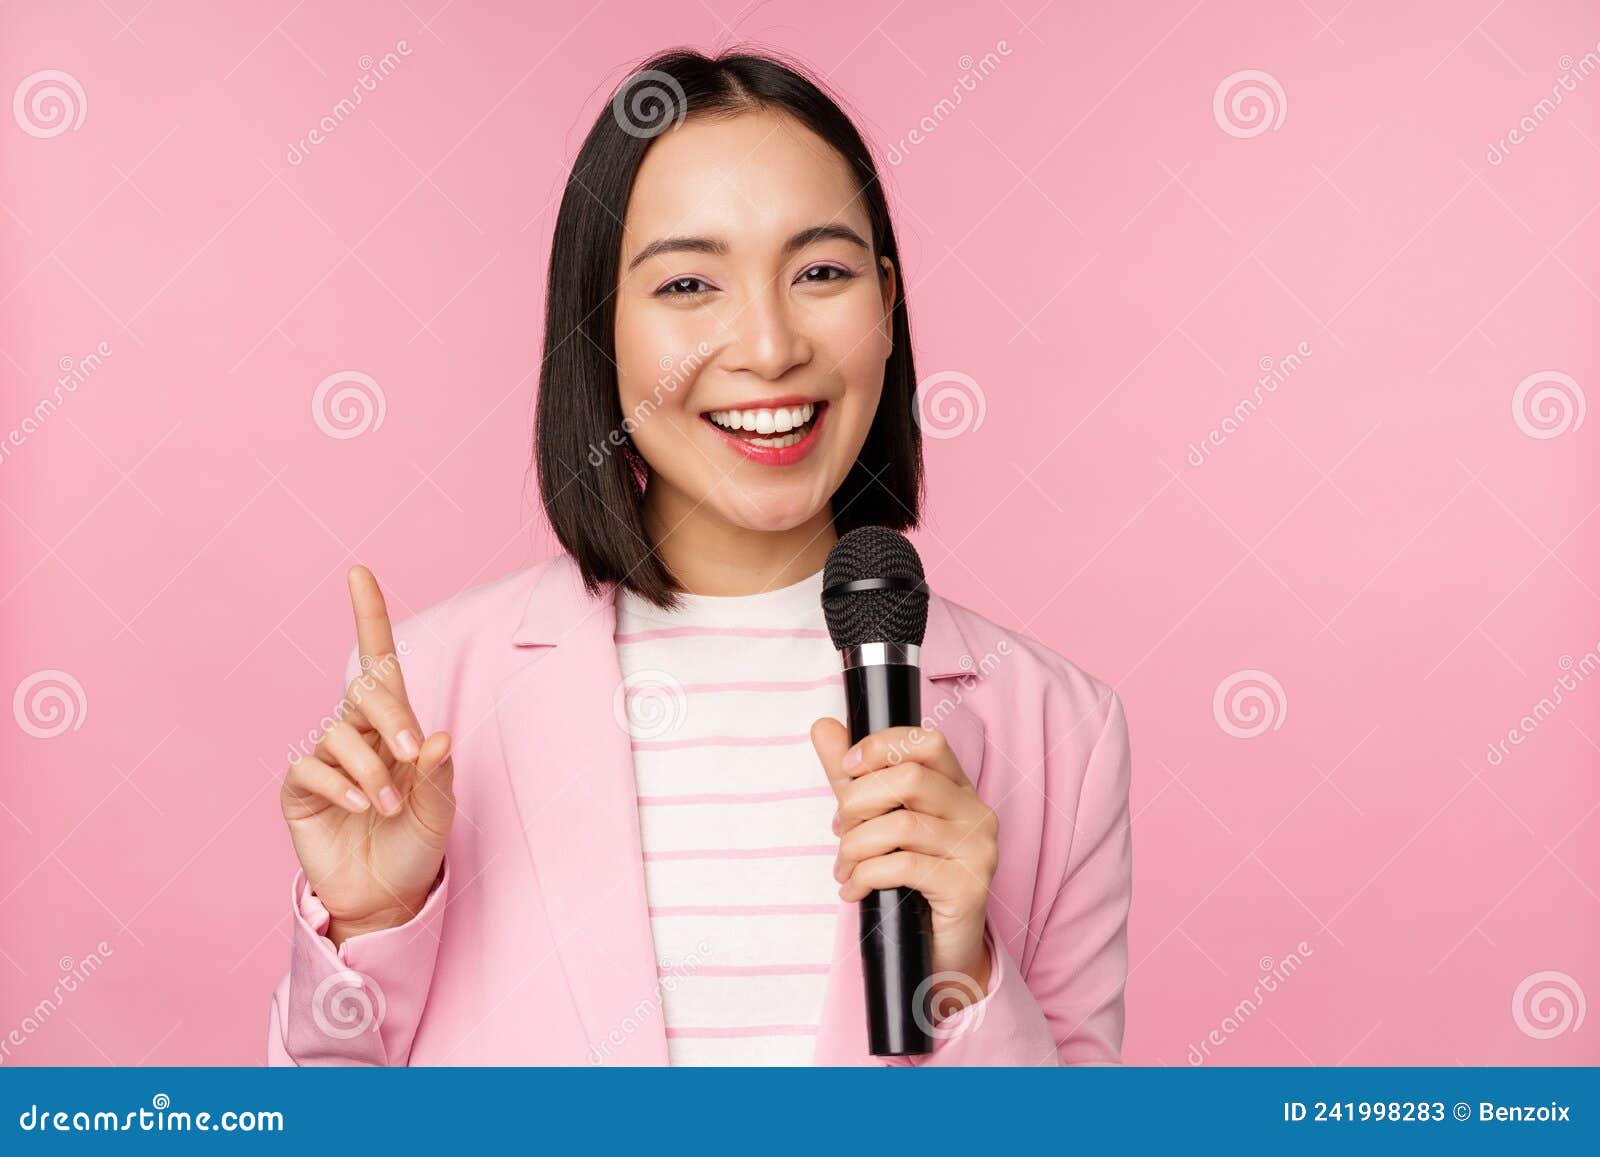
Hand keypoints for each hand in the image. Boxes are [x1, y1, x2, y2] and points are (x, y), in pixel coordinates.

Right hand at [280, 566, 454, 945]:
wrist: (386, 896)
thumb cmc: (417, 845)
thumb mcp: (438, 809)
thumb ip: (437, 774)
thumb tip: (437, 737)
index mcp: (397, 727)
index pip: (379, 661)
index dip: (368, 616)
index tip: (359, 573)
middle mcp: (360, 733)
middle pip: (365, 691)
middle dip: (391, 716)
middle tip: (413, 755)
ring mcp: (327, 759)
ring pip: (340, 735)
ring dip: (370, 770)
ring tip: (388, 806)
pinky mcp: (300, 790)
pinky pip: (311, 767)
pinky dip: (339, 784)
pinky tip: (361, 806)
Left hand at [810, 719, 996, 1006]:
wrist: (936, 951)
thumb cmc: (908, 881)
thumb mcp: (875, 820)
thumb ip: (852, 776)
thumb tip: (823, 726)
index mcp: (957, 788)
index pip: (928, 742)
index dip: (881, 747)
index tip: (847, 768)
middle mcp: (976, 812)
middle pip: (909, 779)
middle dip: (858, 802)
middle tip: (840, 830)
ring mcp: (977, 849)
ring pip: (901, 825)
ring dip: (855, 847)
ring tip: (843, 867)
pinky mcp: (969, 886)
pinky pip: (904, 867)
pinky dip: (866, 876)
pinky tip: (854, 890)